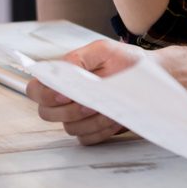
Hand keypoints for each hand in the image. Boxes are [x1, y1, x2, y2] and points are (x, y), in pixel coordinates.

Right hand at [25, 40, 142, 143]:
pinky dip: (101, 130)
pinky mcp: (92, 130)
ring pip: (69, 128)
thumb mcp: (104, 49)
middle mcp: (66, 98)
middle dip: (70, 110)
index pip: (35, 89)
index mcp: (63, 77)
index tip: (64, 95)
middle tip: (91, 103)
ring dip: (90, 120)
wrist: (151, 76)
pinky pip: (86, 138)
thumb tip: (63, 69)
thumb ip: (79, 57)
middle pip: (46, 113)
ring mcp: (78, 116)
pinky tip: (115, 118)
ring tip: (110, 108)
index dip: (44, 95)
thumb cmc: (126, 61)